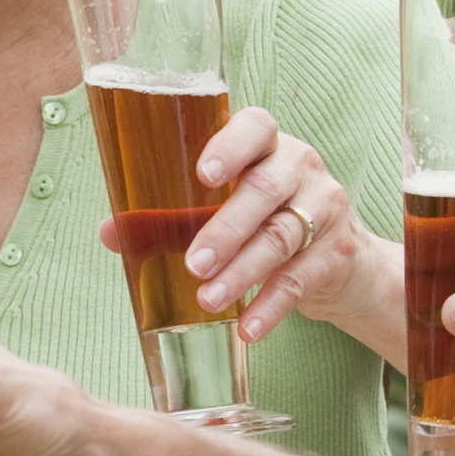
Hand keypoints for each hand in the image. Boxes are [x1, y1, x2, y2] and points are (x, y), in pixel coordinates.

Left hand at [178, 105, 380, 346]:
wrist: (344, 261)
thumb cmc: (266, 220)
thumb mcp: (226, 209)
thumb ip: (170, 218)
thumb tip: (111, 232)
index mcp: (267, 145)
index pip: (256, 127)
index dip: (230, 146)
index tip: (203, 174)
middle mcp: (300, 167)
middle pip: (264, 190)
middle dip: (225, 228)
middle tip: (195, 263)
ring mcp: (325, 207)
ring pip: (280, 237)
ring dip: (241, 272)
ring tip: (208, 300)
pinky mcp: (337, 253)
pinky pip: (300, 279)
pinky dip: (271, 306)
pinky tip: (248, 328)